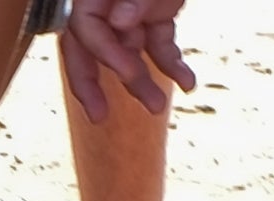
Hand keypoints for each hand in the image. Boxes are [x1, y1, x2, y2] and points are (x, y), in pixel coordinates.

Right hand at [61, 0, 192, 120]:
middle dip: (90, 86)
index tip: (129, 72)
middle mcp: (107, 5)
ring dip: (142, 83)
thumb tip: (120, 19)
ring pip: (128, 54)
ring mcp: (131, 12)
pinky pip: (159, 45)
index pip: (86, 28)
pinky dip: (172, 65)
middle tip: (98, 117)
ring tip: (157, 107)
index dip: (105, 53)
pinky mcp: (155, 16)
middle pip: (86, 50)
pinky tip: (187, 83)